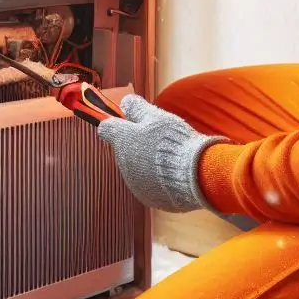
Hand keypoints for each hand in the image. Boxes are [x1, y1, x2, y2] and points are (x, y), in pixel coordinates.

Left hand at [97, 94, 227, 212]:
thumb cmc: (173, 141)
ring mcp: (133, 182)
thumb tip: (124, 102)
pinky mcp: (147, 196)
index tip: (129, 122)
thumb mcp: (155, 116)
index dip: (117, 123)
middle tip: (159, 139)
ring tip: (170, 157)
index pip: (106, 128)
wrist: (192, 175)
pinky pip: (149, 184)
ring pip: (136, 167)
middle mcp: (122, 163)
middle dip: (137, 144)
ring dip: (147, 162)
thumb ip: (136, 107)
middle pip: (124, 149)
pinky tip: (173, 171)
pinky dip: (157, 178)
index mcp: (121, 140)